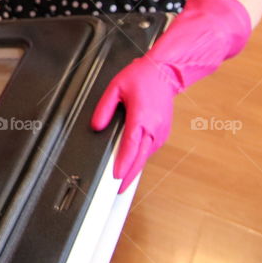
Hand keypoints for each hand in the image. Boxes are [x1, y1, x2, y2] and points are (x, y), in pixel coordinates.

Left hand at [91, 0, 252, 193]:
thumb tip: (96, 126)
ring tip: (123, 180)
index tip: (116, 177)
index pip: (131, 147)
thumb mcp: (115, 87)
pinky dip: (142, 157)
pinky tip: (133, 163)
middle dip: (130, 175)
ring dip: (136, 167)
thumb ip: (104, 108)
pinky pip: (151, 148)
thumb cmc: (141, 77)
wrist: (165, 72)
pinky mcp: (163, 131)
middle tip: (119, 190)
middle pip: (140, 157)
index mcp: (142, 117)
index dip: (123, 164)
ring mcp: (161, 130)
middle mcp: (154, 127)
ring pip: (146, 155)